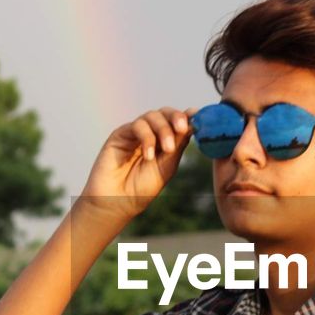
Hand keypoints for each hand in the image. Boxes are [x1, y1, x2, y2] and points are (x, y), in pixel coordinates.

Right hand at [78, 105, 197, 223]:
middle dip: (176, 117)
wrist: (117, 201)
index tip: (197, 115)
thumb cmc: (142, 188)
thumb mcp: (167, 165)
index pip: (177, 121)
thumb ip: (178, 144)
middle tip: (182, 128)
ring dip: (163, 129)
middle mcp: (150, 133)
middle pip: (165, 113)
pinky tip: (149, 155)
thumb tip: (194, 122)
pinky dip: (147, 137)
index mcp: (164, 141)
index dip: (187, 116)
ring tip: (167, 150)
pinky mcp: (121, 134)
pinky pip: (137, 126)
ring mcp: (135, 133)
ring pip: (152, 116)